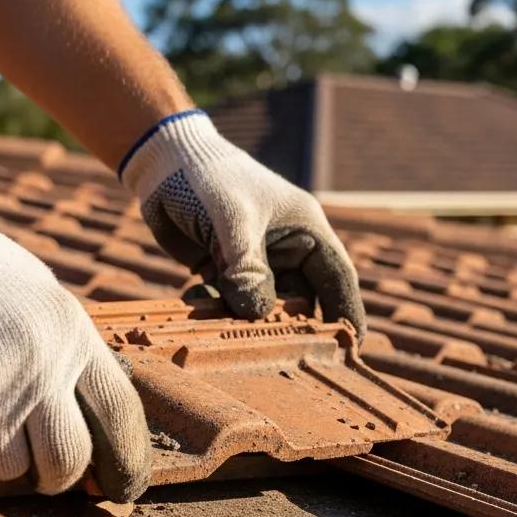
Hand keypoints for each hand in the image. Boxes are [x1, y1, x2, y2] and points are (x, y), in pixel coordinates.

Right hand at [0, 173, 151, 500]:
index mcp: (76, 335)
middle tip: (40, 473)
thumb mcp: (45, 308)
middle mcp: (45, 360)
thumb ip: (66, 357)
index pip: (120, 409)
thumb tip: (86, 423)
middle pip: (67, 458)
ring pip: (7, 466)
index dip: (128, 458)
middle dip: (54, 477)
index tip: (124, 487)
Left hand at [120, 110, 365, 335]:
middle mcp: (286, 250)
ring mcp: (256, 262)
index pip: (337, 277)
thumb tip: (258, 314)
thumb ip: (247, 267)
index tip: (353, 347)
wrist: (163, 164)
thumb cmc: (210, 177)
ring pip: (261, 306)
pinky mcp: (225, 270)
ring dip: (243, 319)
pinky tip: (193, 300)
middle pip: (299, 300)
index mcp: (305, 232)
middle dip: (286, 325)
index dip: (348, 311)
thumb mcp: (234, 219)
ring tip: (218, 322)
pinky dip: (215, 309)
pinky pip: (229, 302)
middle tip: (275, 352)